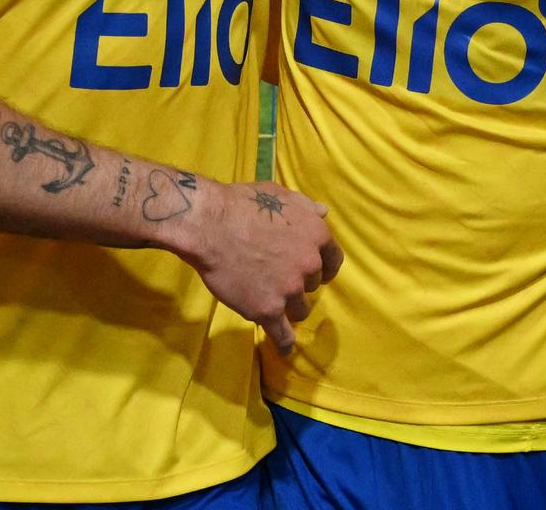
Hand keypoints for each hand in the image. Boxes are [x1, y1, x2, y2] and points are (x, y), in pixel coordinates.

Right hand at [178, 178, 343, 355]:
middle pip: (312, 285)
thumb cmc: (244, 204)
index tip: (317, 274)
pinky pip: (283, 334)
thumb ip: (306, 207)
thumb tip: (324, 213)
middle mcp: (309, 265)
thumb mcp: (282, 195)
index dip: (324, 268)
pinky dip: (285, 342)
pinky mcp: (268, 310)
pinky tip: (285, 349)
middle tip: (278, 278)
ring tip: (272, 303)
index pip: (333, 260)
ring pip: (300, 309)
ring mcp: (289, 289)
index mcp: (317, 236)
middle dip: (299, 283)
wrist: (211, 225)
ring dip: (290, 308)